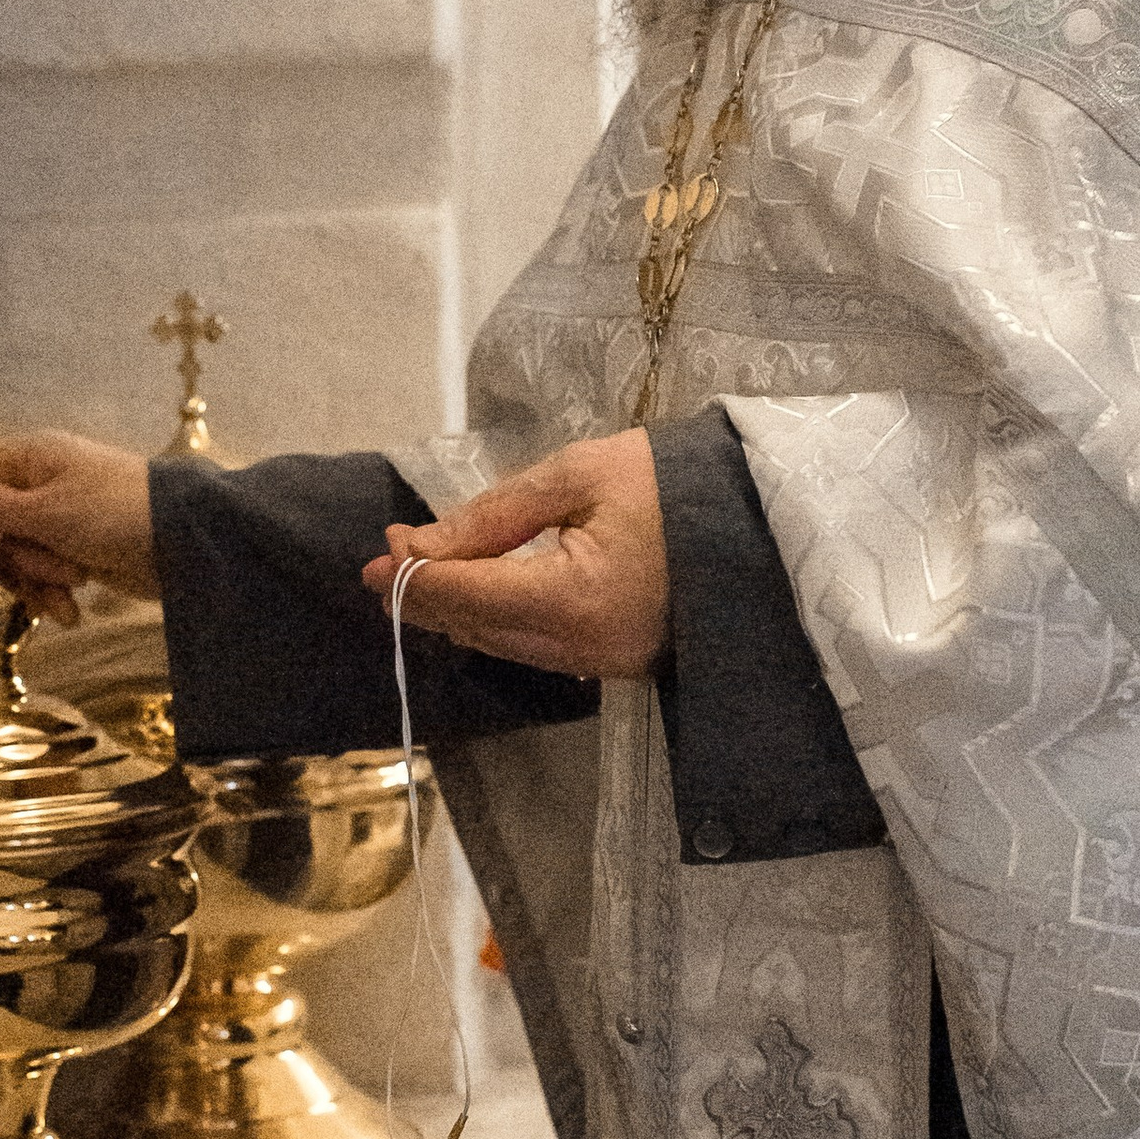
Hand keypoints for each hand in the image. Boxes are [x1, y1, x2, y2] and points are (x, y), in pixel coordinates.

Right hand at [0, 428, 156, 615]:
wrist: (189, 544)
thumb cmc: (116, 514)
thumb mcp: (45, 512)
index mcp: (29, 460)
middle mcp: (40, 485)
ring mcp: (61, 520)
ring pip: (17, 555)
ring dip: (32, 579)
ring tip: (64, 589)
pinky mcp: (80, 551)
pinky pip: (46, 573)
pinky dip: (54, 592)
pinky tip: (70, 610)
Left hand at [360, 430, 667, 679]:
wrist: (764, 520)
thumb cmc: (674, 483)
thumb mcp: (580, 474)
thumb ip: (495, 514)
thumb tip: (423, 547)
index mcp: (573, 600)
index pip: (467, 595)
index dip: (413, 577)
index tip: (376, 554)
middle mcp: (582, 648)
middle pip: (477, 628)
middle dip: (427, 594)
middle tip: (391, 555)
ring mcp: (602, 664)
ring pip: (503, 644)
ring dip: (458, 608)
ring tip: (424, 566)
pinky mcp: (616, 664)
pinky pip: (537, 648)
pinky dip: (498, 619)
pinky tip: (481, 588)